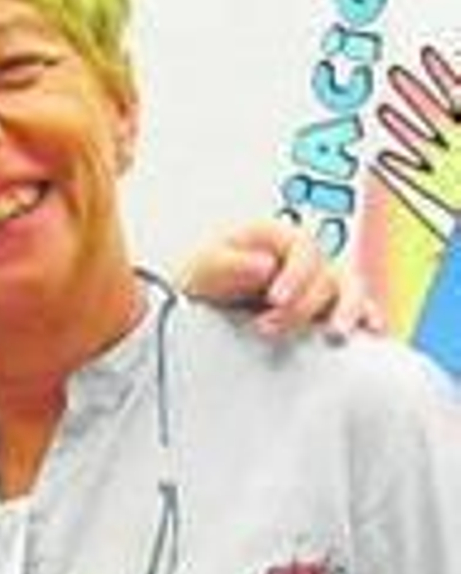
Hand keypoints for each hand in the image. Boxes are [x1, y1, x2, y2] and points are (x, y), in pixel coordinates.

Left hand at [180, 218, 380, 340]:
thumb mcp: (204, 267)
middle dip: (301, 305)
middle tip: (266, 328)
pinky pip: (359, 308)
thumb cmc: (203, 281)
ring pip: (350, 289)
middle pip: (325, 274)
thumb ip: (229, 264)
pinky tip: (371, 332)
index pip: (303, 249)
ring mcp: (319, 283)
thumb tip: (265, 266)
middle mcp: (304, 259)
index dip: (295, 274)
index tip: (275, 298)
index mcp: (277, 238)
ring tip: (335, 335)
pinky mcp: (325, 309)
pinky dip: (367, 318)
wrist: (201, 306)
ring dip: (348, 311)